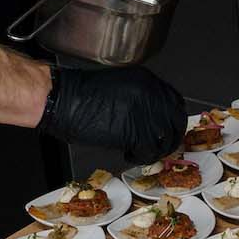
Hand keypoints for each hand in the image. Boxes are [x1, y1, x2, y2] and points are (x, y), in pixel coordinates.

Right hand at [39, 64, 185, 165]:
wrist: (62, 100)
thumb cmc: (81, 94)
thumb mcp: (119, 86)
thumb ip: (140, 99)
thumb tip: (151, 118)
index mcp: (148, 81)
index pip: (175, 102)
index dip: (174, 119)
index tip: (169, 128)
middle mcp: (151, 95)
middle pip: (176, 121)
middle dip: (171, 137)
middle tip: (161, 146)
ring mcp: (145, 113)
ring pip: (165, 139)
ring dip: (156, 150)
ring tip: (141, 152)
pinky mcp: (135, 131)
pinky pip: (150, 151)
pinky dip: (142, 158)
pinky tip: (130, 155)